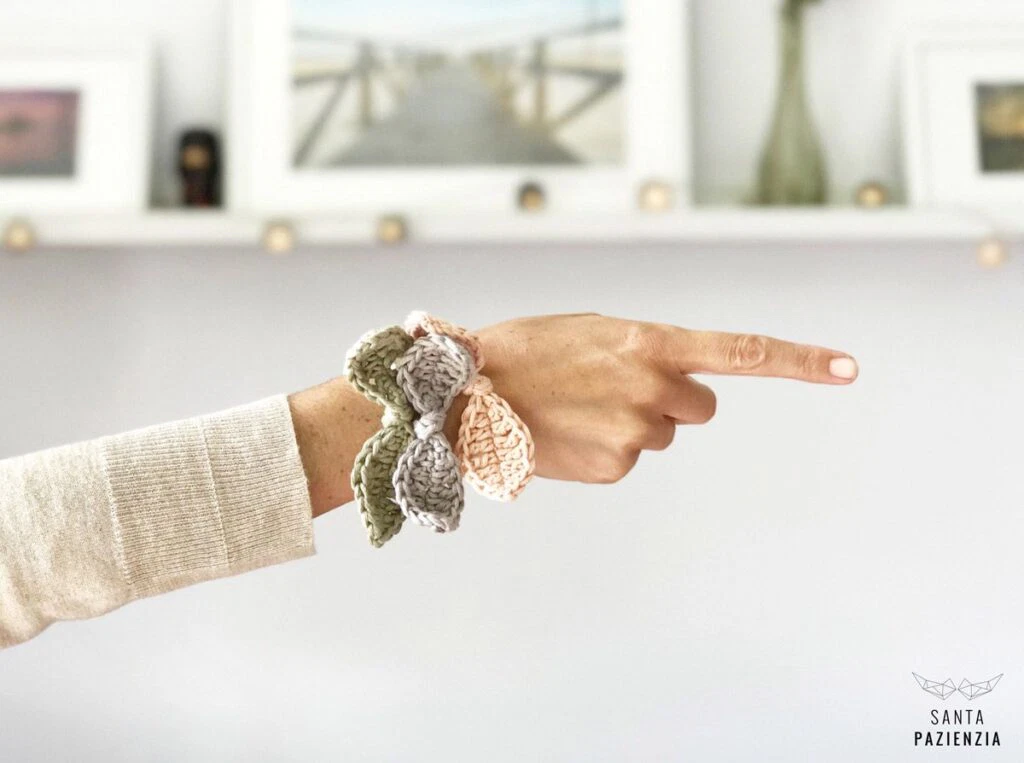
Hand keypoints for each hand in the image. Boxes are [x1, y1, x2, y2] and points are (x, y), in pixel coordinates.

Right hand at [470, 313, 857, 483]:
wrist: (464, 396)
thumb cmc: (524, 352)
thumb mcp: (592, 332)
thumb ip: (644, 350)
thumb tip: (676, 385)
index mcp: (649, 342)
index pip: (742, 352)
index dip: (800, 360)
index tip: (848, 368)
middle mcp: (653, 387)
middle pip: (699, 407)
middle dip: (670, 400)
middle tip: (614, 390)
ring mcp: (635, 433)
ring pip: (660, 435)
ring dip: (630, 423)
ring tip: (576, 410)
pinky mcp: (615, 469)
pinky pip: (629, 460)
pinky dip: (605, 450)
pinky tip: (567, 435)